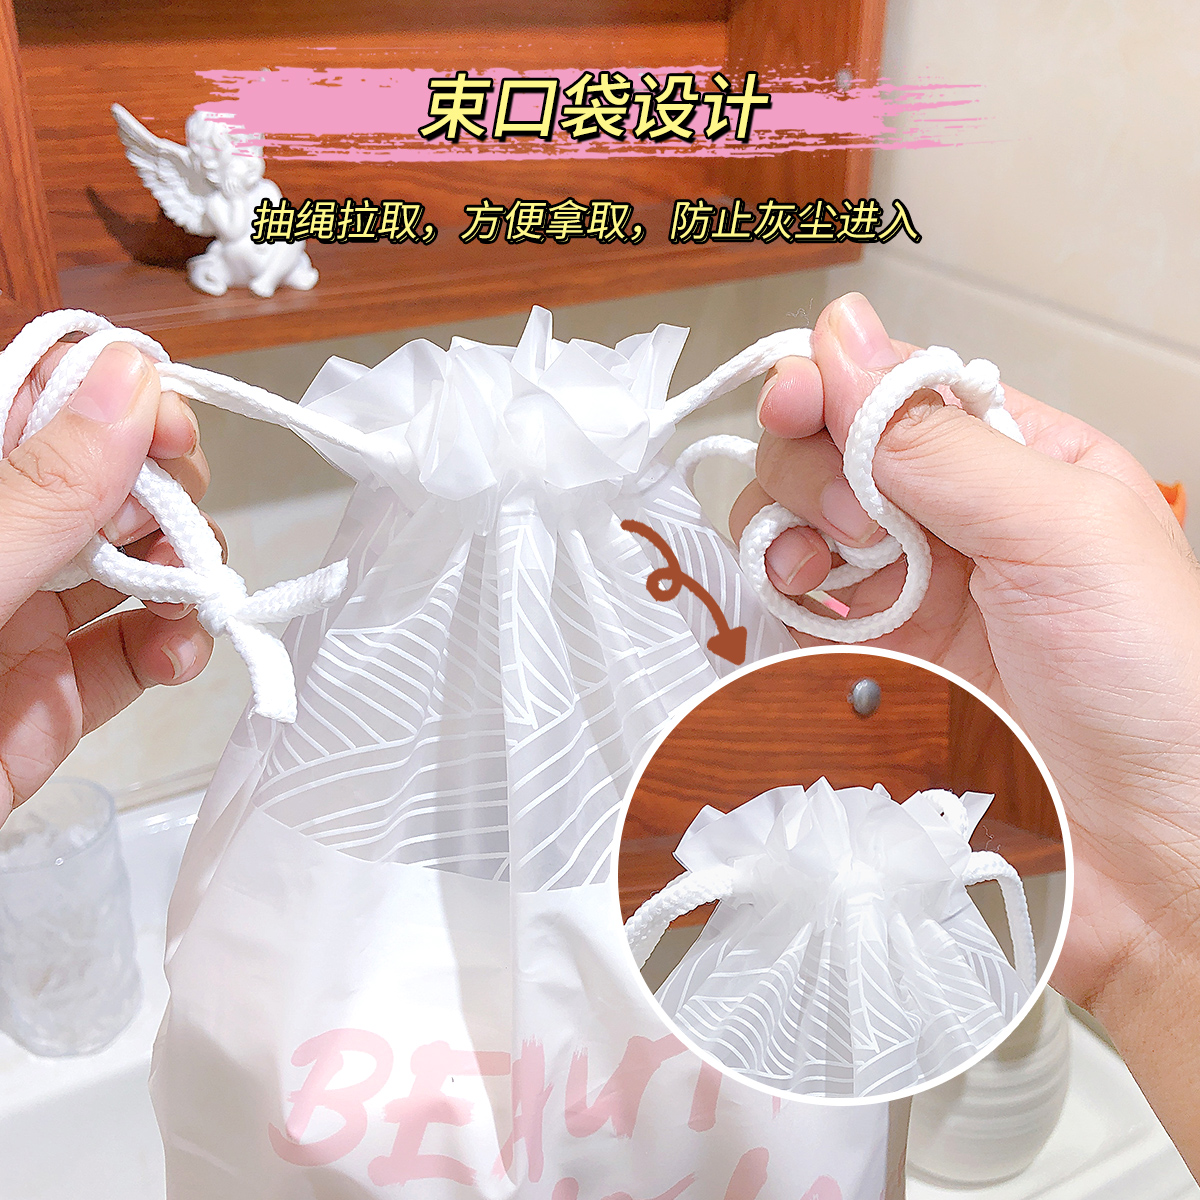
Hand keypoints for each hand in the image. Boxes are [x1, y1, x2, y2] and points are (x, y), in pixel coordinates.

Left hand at [0, 342, 216, 821]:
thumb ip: (46, 488)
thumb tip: (131, 382)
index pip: (44, 406)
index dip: (116, 401)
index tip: (172, 430)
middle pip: (107, 482)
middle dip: (163, 495)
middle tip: (173, 529)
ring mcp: (24, 621)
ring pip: (134, 564)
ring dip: (183, 573)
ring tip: (190, 601)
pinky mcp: (56, 696)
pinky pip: (135, 652)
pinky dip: (176, 647)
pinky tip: (178, 655)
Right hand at [734, 292, 1199, 1165]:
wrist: (1153, 868)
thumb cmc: (1160, 695)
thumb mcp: (1064, 531)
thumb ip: (939, 438)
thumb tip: (844, 336)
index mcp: (1018, 467)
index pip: (897, 390)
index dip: (835, 384)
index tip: (799, 401)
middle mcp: (953, 527)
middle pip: (830, 452)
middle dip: (815, 471)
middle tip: (852, 526)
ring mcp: (905, 602)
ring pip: (795, 528)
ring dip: (784, 536)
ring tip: (818, 578)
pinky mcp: (867, 674)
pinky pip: (788, 615)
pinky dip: (776, 605)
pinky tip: (802, 618)